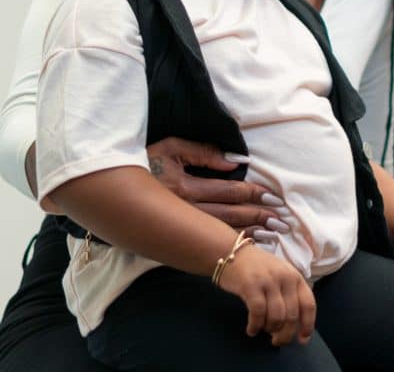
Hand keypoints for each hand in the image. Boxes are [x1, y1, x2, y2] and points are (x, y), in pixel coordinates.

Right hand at [146, 138, 283, 239]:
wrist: (110, 189)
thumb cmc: (145, 161)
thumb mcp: (171, 148)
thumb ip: (204, 153)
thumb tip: (236, 162)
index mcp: (185, 186)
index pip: (230, 191)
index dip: (255, 194)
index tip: (276, 198)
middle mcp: (184, 209)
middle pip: (230, 215)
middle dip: (259, 218)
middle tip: (283, 222)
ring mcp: (179, 225)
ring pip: (221, 232)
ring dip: (249, 234)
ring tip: (273, 235)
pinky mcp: (174, 235)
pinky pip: (207, 240)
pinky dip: (230, 242)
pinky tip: (247, 245)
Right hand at [217, 244, 315, 345]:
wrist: (231, 252)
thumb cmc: (257, 268)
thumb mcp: (280, 276)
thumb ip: (289, 296)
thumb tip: (292, 327)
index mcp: (296, 277)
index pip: (309, 304)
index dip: (307, 325)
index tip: (302, 340)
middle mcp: (285, 278)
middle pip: (292, 315)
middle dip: (285, 334)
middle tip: (276, 341)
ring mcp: (268, 281)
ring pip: (276, 317)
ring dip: (270, 329)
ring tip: (263, 330)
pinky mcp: (251, 286)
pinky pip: (258, 313)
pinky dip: (255, 326)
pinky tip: (251, 330)